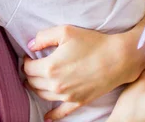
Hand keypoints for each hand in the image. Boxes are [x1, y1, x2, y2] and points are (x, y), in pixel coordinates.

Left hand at [23, 25, 144, 119]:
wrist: (118, 58)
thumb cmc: (92, 43)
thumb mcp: (65, 31)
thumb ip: (43, 37)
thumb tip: (30, 46)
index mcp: (50, 67)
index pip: (28, 68)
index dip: (26, 61)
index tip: (30, 56)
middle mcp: (56, 85)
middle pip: (33, 82)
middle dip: (30, 74)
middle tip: (32, 67)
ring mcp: (67, 96)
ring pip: (43, 95)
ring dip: (36, 88)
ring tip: (36, 81)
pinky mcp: (79, 101)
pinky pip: (61, 112)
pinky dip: (52, 115)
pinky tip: (46, 117)